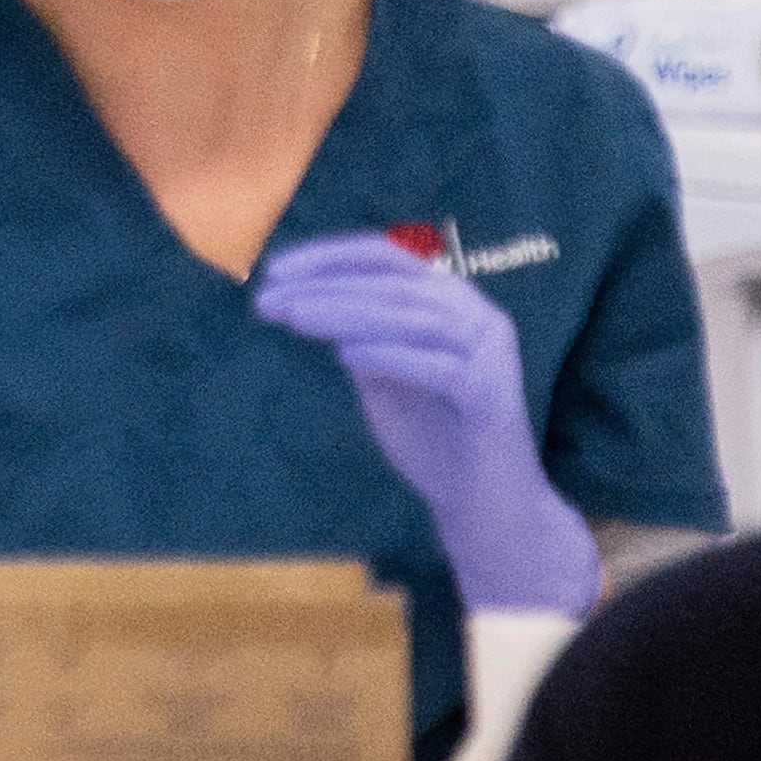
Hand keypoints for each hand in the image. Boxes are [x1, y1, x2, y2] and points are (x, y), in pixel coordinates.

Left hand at [255, 234, 597, 614]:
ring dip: (348, 314)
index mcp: (450, 301)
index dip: (329, 257)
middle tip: (269, 299)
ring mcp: (489, 354)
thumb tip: (304, 299)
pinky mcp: (491, 395)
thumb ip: (360, 334)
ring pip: (413, 319)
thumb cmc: (433, 435)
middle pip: (393, 286)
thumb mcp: (384, 374)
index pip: (386, 258)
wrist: (484, 503)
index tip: (276, 270)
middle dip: (325, 287)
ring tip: (295, 316)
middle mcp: (477, 316)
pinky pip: (439, 368)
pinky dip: (392, 355)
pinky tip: (346, 354)